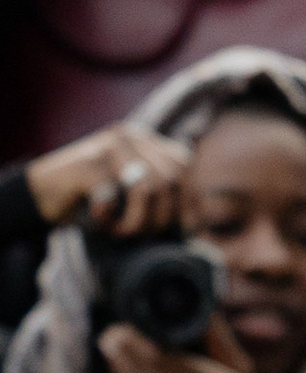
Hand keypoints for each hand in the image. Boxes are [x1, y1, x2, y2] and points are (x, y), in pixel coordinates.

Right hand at [24, 123, 191, 234]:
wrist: (39, 195)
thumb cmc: (89, 200)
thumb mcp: (129, 193)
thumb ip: (160, 193)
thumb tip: (199, 221)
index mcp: (145, 140)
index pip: (184, 166)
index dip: (189, 201)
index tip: (183, 230)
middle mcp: (131, 136)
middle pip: (170, 181)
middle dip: (160, 219)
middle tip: (139, 236)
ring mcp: (108, 147)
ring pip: (148, 189)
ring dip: (136, 223)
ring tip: (118, 233)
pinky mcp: (87, 164)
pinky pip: (112, 198)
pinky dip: (106, 220)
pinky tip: (97, 224)